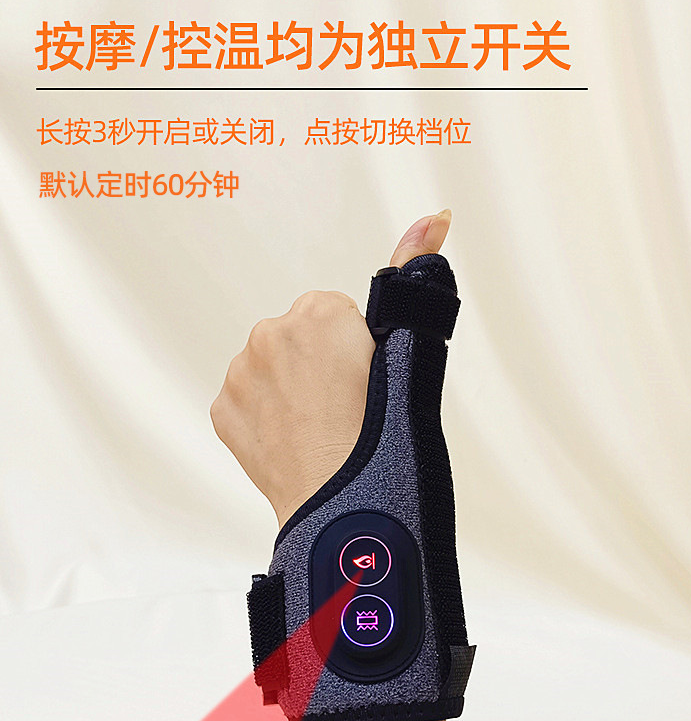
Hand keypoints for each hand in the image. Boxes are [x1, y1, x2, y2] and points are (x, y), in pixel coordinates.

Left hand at [210, 210, 452, 527]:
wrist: (341, 505)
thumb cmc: (380, 441)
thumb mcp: (409, 356)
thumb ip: (414, 273)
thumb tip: (436, 215)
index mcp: (317, 313)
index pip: (336, 314)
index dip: (356, 351)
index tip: (364, 383)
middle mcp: (269, 334)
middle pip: (300, 336)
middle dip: (319, 365)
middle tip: (344, 409)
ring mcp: (241, 375)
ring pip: (270, 368)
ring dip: (289, 390)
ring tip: (319, 429)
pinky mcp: (223, 411)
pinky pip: (246, 402)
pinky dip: (264, 418)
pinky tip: (291, 441)